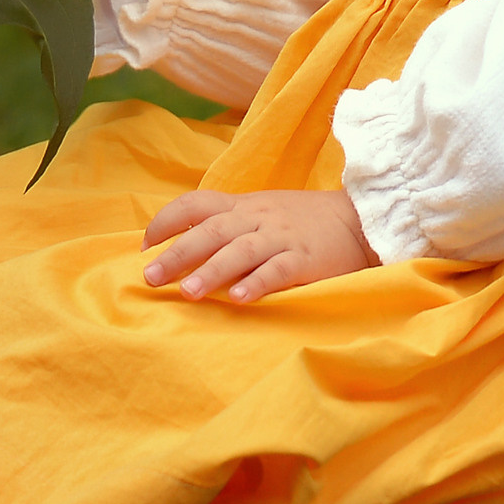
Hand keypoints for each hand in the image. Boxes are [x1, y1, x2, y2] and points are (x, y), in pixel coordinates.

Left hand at [141, 187, 378, 304]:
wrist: (358, 219)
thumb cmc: (303, 221)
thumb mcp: (262, 213)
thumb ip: (228, 224)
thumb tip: (183, 246)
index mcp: (244, 205)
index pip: (197, 203)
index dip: (168, 220)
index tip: (145, 244)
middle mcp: (258, 218)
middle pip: (212, 230)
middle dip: (178, 253)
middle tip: (151, 277)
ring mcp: (282, 237)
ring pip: (241, 250)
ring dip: (212, 271)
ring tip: (188, 294)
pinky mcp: (306, 258)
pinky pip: (279, 270)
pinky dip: (258, 283)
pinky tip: (239, 300)